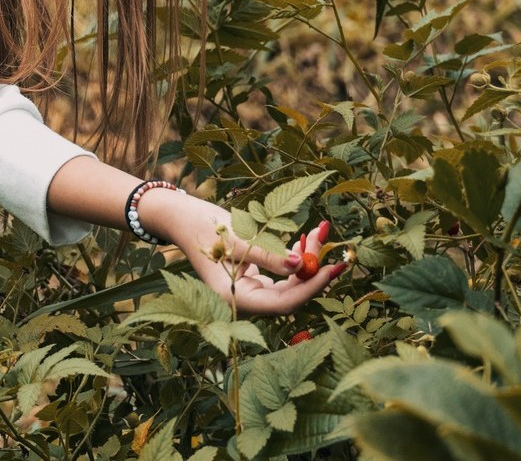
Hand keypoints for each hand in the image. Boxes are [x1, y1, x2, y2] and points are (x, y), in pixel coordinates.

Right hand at [138, 188, 344, 315]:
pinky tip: (307, 237)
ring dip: (308, 258)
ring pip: (289, 282)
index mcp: (236, 300)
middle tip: (339, 251)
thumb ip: (267, 254)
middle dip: (315, 271)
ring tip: (321, 230)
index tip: (332, 269)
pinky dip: (295, 256)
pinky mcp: (253, 277)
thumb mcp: (236, 237)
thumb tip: (300, 264)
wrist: (181, 216)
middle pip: (290, 293)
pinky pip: (281, 273)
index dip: (311, 287)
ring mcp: (250, 289)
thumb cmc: (203, 226)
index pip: (284, 302)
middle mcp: (245, 300)